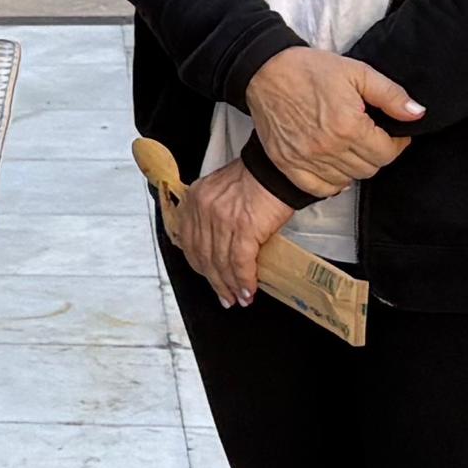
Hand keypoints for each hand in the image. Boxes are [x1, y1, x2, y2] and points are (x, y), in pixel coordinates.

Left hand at [169, 155, 295, 315]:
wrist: (278, 168)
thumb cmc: (256, 178)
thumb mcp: (221, 191)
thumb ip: (211, 214)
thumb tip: (216, 245)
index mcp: (195, 200)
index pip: (189, 242)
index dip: (199, 266)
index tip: (208, 279)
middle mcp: (203, 210)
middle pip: (203, 256)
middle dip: (215, 281)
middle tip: (224, 297)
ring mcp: (222, 220)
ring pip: (220, 262)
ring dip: (230, 286)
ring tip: (239, 299)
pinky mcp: (244, 229)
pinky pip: (240, 262)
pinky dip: (244, 280)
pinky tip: (248, 291)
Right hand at [245, 47, 422, 196]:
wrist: (264, 71)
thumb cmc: (310, 70)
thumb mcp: (358, 72)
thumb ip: (391, 95)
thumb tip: (417, 114)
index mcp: (349, 126)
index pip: (387, 153)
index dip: (396, 143)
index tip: (390, 133)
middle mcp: (328, 148)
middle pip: (369, 169)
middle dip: (376, 153)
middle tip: (370, 136)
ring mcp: (306, 159)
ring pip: (347, 180)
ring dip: (354, 166)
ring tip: (350, 147)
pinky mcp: (287, 164)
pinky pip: (319, 189)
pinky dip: (331, 182)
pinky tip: (333, 165)